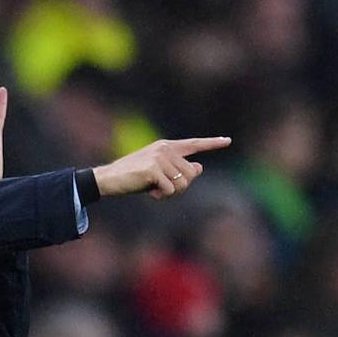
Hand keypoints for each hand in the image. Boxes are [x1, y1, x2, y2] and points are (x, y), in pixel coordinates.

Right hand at [92, 137, 230, 199]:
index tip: (228, 141)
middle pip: (191, 174)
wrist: (110, 178)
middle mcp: (165, 149)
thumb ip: (178, 169)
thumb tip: (200, 167)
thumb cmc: (134, 177)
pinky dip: (162, 195)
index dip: (212, 143)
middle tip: (161, 188)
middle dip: (180, 186)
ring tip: (154, 189)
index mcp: (167, 146)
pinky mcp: (153, 169)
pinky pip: (170, 189)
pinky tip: (149, 191)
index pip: (194, 144)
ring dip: (170, 193)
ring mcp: (160, 157)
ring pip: (183, 184)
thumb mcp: (159, 172)